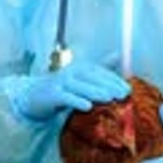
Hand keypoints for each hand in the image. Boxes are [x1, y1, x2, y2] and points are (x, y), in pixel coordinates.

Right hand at [15, 60, 129, 120]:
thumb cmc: (63, 87)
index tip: (129, 89)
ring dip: (95, 92)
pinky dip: (76, 101)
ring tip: (110, 99)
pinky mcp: (52, 94)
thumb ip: (101, 67)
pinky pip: (65, 97)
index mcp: (81, 68)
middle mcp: (71, 72)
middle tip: (124, 94)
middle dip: (109, 85)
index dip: (115, 79)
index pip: (100, 72)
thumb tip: (119, 55)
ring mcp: (60, 83)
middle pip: (92, 77)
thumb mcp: (83, 77)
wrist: (34, 96)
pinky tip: (87, 107)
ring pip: (80, 87)